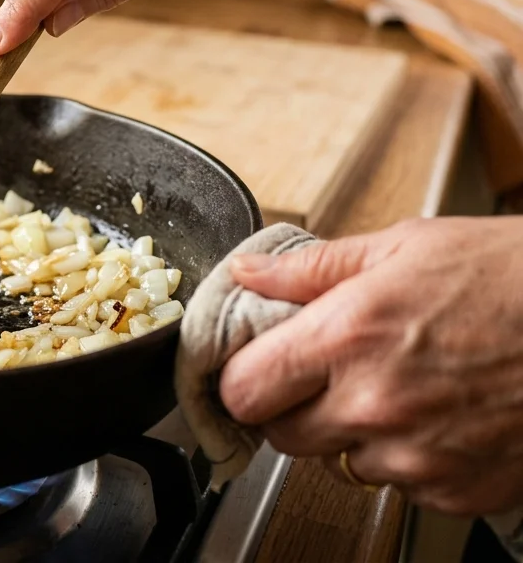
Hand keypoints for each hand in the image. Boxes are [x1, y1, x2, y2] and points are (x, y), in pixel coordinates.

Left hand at [219, 217, 522, 516]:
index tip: (253, 372)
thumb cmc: (506, 276)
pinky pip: (402, 486)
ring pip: (341, 464)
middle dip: (292, 408)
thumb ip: (310, 269)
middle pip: (281, 437)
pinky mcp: (458, 489)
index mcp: (347, 337)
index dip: (241, 381)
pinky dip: (409, 459)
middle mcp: (374, 403)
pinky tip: (438, 415)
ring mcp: (417, 455)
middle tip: (325, 377)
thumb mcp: (402, 247)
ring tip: (400, 388)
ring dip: (354, 435)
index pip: (242, 390)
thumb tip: (249, 272)